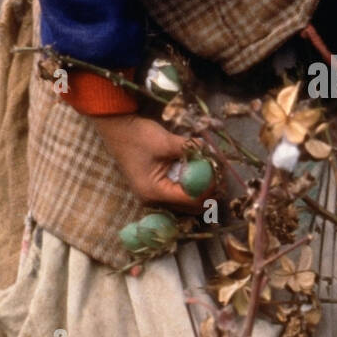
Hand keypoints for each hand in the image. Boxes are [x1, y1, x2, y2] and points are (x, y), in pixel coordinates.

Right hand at [92, 112, 217, 214]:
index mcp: (155, 191)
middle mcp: (152, 200)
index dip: (208, 189)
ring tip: (211, 176)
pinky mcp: (153, 189)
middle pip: (189, 207)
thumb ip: (190, 149)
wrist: (117, 128)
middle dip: (206, 194)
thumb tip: (212, 151)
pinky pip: (177, 195)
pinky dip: (189, 188)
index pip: (190, 200)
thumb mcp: (166, 142)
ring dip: (199, 193)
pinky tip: (197, 176)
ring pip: (184, 204)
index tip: (219, 174)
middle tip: (219, 177)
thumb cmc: (138, 136)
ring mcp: (152, 196)